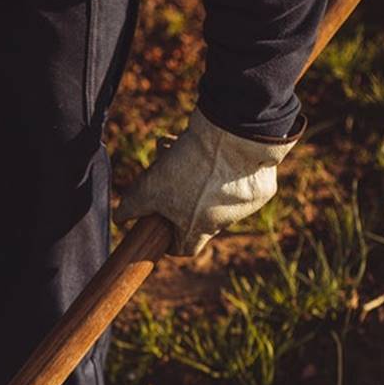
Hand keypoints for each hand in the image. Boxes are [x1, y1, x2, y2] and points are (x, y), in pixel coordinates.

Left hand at [115, 108, 299, 255]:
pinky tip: (214, 144)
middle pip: (198, 214)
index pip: (185, 249)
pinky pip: (239, 176)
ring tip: (181, 146)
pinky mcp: (263, 183)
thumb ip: (132, 206)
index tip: (164, 226)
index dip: (171, 241)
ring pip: (217, 191)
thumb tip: (120, 218)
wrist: (237, 135)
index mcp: (198, 229)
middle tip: (169, 172)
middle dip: (180, 195)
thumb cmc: (189, 167)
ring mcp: (247, 204)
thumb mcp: (149, 187)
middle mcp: (225, 222)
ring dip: (196, 172)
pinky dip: (225, 163)